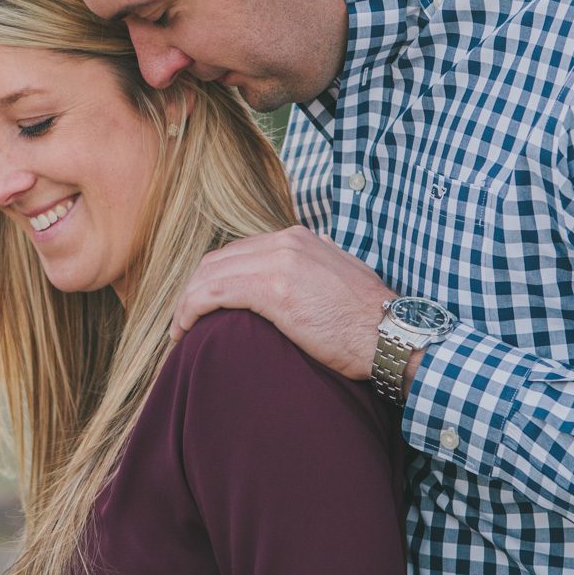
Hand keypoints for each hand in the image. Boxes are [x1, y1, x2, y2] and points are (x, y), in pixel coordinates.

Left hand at [170, 226, 395, 379]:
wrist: (393, 336)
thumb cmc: (369, 322)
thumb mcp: (340, 279)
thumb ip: (314, 270)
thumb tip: (304, 266)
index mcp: (300, 238)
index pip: (240, 251)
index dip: (214, 279)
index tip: (204, 305)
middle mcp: (287, 242)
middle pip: (219, 260)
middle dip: (194, 289)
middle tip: (184, 320)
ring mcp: (280, 262)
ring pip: (210, 274)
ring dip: (186, 303)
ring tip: (180, 331)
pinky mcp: (273, 289)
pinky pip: (213, 293)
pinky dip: (190, 310)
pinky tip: (184, 331)